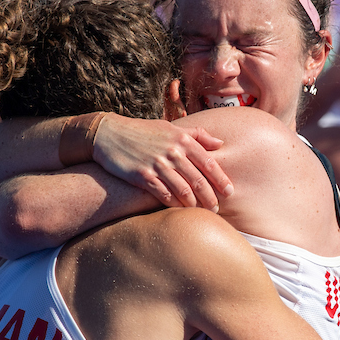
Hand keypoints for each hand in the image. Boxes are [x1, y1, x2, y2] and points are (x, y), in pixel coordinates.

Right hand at [92, 114, 232, 209]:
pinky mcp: (142, 176)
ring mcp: (157, 164)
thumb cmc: (143, 131)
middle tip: (217, 208)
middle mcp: (172, 152)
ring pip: (183, 190)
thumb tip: (221, 144)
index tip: (230, 192)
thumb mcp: (171, 128)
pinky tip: (181, 210)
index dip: (221, 180)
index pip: (208, 163)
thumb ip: (197, 135)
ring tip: (202, 212)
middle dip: (211, 197)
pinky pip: (164, 195)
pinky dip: (175, 204)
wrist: (109, 134)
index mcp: (182, 139)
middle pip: (198, 180)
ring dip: (195, 204)